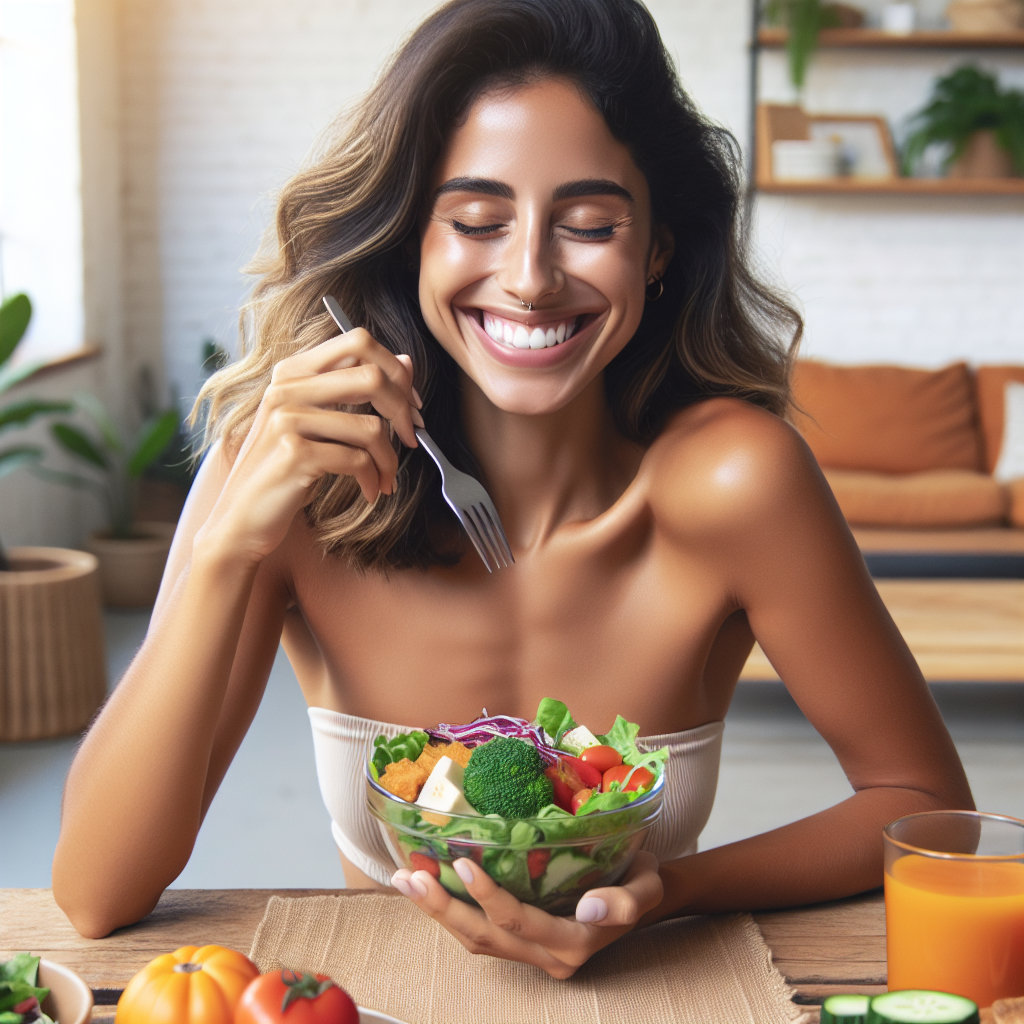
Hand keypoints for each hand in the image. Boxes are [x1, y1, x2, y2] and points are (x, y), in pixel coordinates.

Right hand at [198, 329, 423, 563]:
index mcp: (292, 372)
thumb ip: (354, 390)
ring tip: (384, 477)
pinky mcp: (294, 453)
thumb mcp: (317, 425)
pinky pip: (358, 460)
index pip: (359, 342)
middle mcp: (286, 388)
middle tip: (410, 439)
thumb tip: (406, 361)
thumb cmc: (283, 470)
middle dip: (402, 412)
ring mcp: (287, 419)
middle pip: (372, 377)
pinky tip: (370, 491)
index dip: (396, 371)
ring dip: (389, 459)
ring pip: (371, 427)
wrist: (241, 518)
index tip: (410, 403)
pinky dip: (373, 479)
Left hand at [391, 851, 663, 978]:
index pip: (520, 922)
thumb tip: (591, 908)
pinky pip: (481, 934)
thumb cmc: (642, 881)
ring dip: (438, 912)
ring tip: (407, 880)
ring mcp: (533, 955)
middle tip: (411, 877)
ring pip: (476, 941)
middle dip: (443, 909)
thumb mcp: (648, 887)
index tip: (462, 862)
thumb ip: (627, 901)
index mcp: (573, 943)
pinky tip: (429, 886)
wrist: (643, 896)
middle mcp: (548, 957)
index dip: (488, 896)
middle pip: (485, 939)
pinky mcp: (523, 943)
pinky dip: (452, 912)